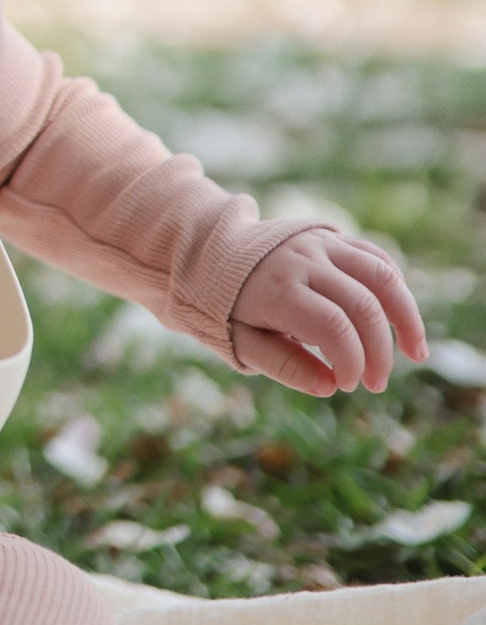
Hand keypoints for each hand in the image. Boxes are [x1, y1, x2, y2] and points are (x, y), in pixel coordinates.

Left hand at [229, 231, 428, 395]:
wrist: (208, 257)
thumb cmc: (226, 308)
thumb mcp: (240, 342)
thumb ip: (283, 365)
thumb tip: (330, 387)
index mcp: (276, 289)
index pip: (333, 326)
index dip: (351, 360)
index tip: (346, 385)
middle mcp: (302, 260)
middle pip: (362, 305)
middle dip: (379, 351)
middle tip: (375, 384)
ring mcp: (319, 244)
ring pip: (381, 275)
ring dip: (406, 316)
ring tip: (416, 353)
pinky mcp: (330, 237)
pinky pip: (375, 257)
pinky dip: (395, 288)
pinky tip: (401, 319)